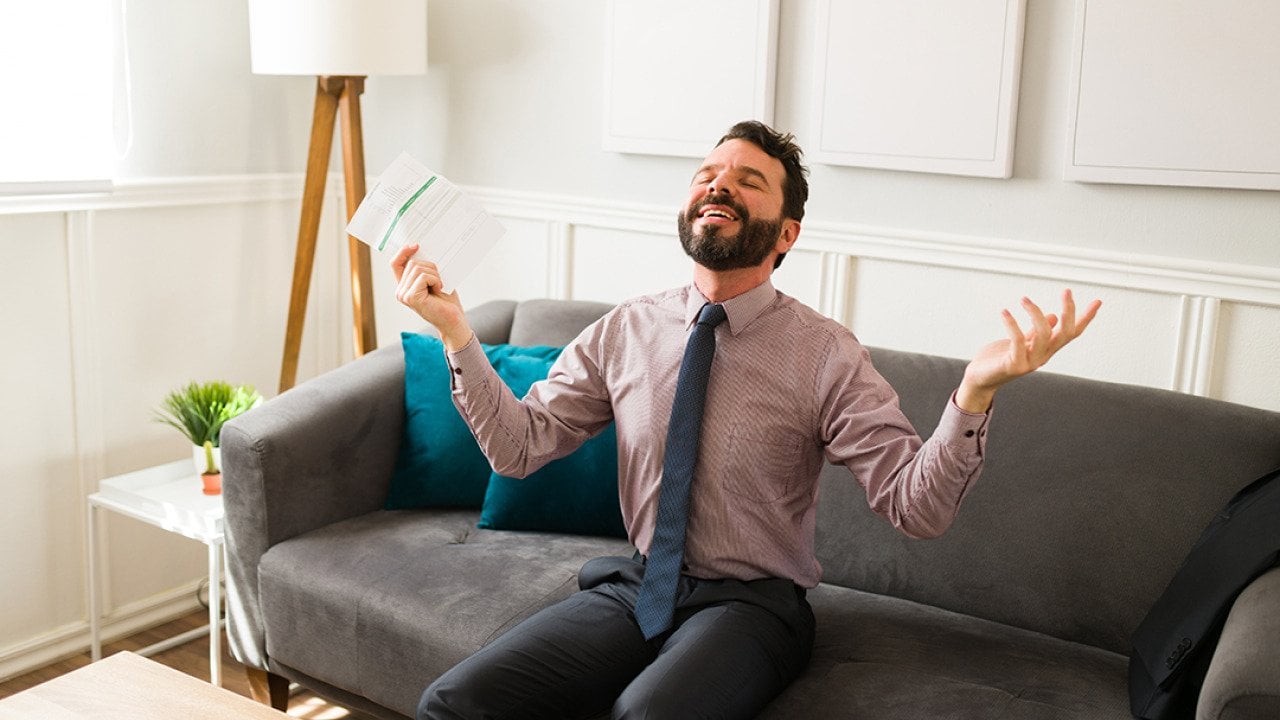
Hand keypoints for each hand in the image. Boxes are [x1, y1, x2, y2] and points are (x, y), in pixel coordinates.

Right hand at [390, 244, 473, 350]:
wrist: (454, 320)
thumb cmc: (446, 301)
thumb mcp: (435, 279)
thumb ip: (425, 268)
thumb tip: (422, 248)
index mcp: (404, 286)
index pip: (395, 263)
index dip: (403, 251)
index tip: (416, 245)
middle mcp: (401, 291)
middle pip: (412, 263)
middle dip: (431, 267)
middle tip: (439, 280)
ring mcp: (404, 295)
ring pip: (418, 268)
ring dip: (435, 275)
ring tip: (439, 286)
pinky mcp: (411, 297)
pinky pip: (424, 277)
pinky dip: (436, 280)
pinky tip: (439, 290)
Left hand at [955, 290, 1101, 412]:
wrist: (980, 378)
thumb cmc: (999, 358)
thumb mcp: (1021, 342)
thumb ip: (1036, 332)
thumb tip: (1054, 316)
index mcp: (1047, 349)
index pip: (1072, 333)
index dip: (1085, 318)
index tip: (1098, 301)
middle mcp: (1043, 356)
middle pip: (1065, 333)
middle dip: (1070, 311)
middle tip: (1066, 291)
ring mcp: (1030, 362)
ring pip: (1044, 334)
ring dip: (1035, 313)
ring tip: (1023, 299)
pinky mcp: (1014, 365)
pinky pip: (1017, 341)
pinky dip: (1012, 324)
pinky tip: (1005, 312)